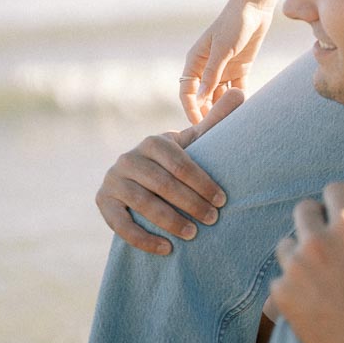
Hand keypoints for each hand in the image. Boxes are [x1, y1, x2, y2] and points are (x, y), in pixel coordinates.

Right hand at [95, 89, 243, 252]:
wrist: (139, 178)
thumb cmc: (174, 162)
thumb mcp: (191, 143)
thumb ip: (214, 122)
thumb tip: (240, 93)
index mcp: (153, 142)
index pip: (180, 163)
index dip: (202, 182)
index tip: (222, 200)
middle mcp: (128, 158)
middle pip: (163, 184)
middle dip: (191, 203)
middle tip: (213, 219)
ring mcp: (113, 180)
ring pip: (143, 204)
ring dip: (170, 221)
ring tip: (193, 235)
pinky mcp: (103, 202)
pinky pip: (121, 225)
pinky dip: (144, 239)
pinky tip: (167, 249)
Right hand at [179, 0, 274, 123]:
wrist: (255, 8)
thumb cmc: (234, 24)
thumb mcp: (222, 50)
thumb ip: (211, 75)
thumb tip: (199, 99)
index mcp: (195, 61)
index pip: (187, 91)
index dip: (190, 109)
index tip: (198, 126)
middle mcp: (207, 68)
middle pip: (203, 97)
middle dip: (207, 113)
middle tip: (215, 132)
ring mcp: (223, 70)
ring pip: (220, 96)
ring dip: (223, 109)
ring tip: (231, 126)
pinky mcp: (239, 69)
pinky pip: (236, 91)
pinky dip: (238, 101)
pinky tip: (243, 113)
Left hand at [270, 182, 343, 342]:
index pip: (332, 189)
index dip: (340, 200)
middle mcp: (315, 240)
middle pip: (303, 210)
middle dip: (315, 221)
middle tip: (330, 242)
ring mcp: (295, 268)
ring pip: (286, 243)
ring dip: (298, 253)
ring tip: (318, 272)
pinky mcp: (281, 296)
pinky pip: (277, 280)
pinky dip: (289, 288)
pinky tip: (308, 298)